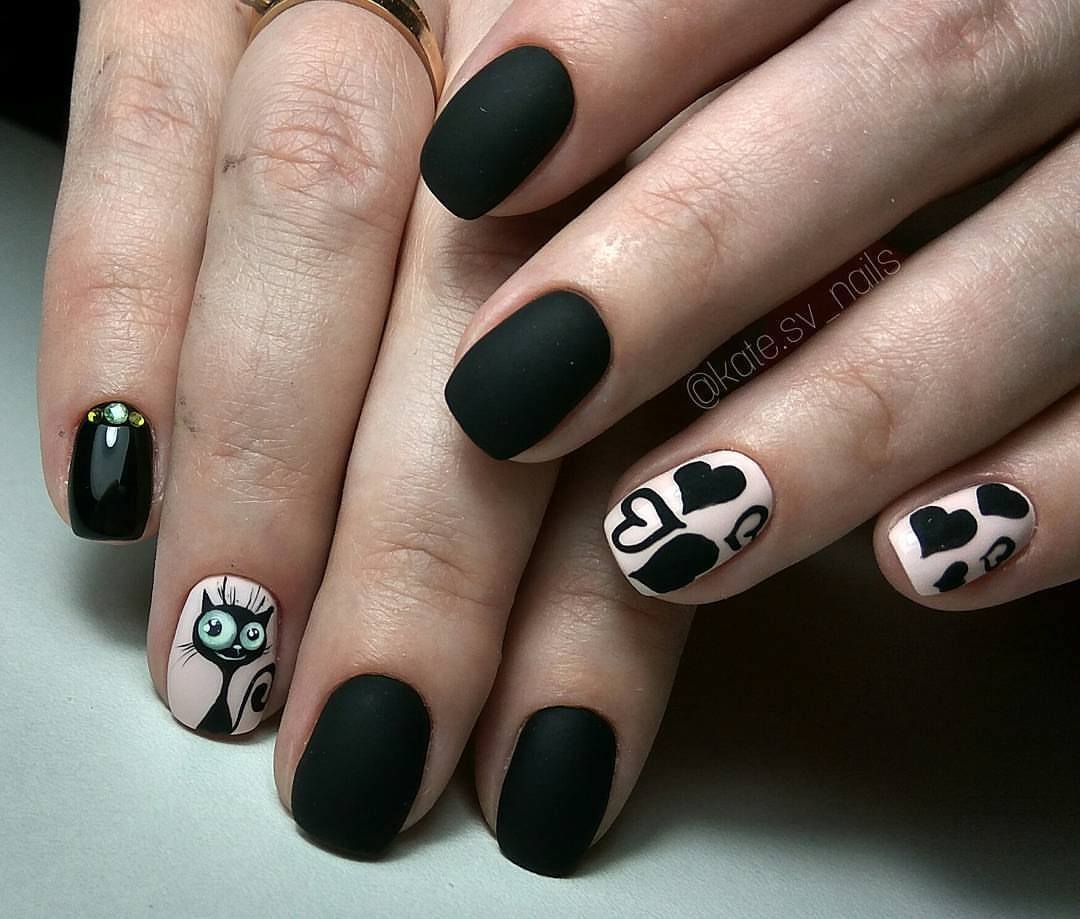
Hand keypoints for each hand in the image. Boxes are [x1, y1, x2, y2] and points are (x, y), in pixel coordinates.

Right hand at [36, 0, 692, 876]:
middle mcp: (538, 54)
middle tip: (372, 743)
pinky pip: (144, 102)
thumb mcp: (710, 237)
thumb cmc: (624, 121)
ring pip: (311, 201)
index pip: (655, 394)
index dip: (594, 599)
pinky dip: (118, 293)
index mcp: (702, 109)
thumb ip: (704, 361)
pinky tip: (111, 481)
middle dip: (419, 556)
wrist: (492, 8)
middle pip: (480, 304)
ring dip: (263, 458)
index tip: (550, 761)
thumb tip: (665, 566)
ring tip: (229, 652)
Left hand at [424, 0, 1079, 607]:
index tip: (469, 164)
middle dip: (695, 250)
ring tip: (668, 541)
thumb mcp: (762, 32)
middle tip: (511, 400)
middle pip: (904, 87)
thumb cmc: (823, 88)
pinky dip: (1060, 490)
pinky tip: (920, 573)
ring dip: (845, 423)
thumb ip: (666, 42)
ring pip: (1040, 274)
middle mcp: (1065, 13)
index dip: (624, 40)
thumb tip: (479, 117)